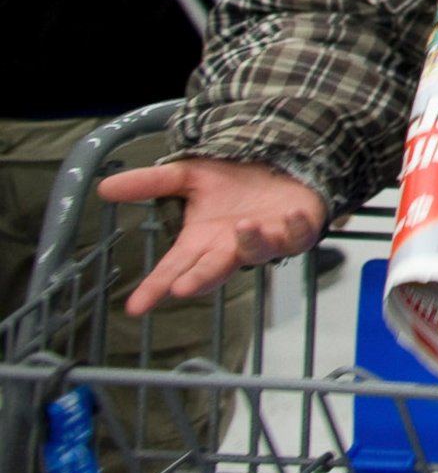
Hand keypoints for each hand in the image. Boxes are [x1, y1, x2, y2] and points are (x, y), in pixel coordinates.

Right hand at [97, 158, 326, 313]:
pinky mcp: (296, 232)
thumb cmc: (232, 181)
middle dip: (198, 279)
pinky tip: (291, 216)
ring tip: (242, 226)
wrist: (276, 166)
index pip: (173, 268)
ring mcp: (265, 242)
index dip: (154, 287)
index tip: (136, 306)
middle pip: (212, 271)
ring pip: (256, 252)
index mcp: (202, 241)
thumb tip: (104, 187)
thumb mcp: (188, 176)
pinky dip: (296, 227)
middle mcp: (231, 248)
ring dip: (250, 243)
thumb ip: (151, 183)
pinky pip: (299, 235)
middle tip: (183, 287)